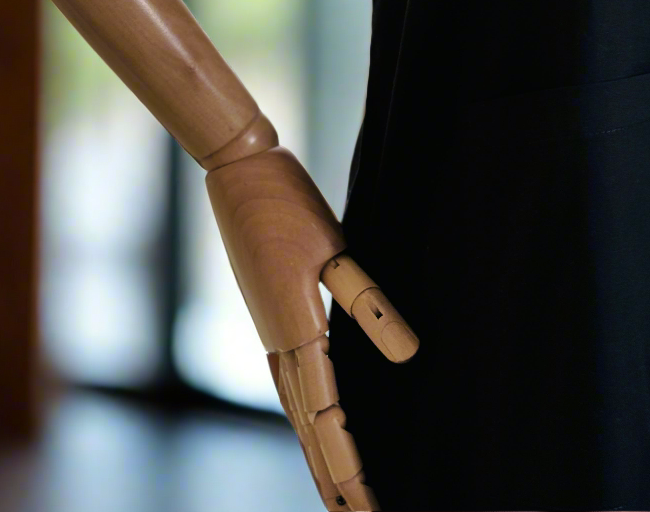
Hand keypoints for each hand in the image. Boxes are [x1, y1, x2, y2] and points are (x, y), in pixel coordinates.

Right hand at [206, 145, 418, 510]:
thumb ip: (369, 305)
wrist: (239, 172)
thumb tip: (410, 355)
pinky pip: (287, 384)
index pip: (329, 422)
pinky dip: (302, 416)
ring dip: (316, 454)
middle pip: (310, 430)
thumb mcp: (334, 250)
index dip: (350, 471)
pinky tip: (309, 420)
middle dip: (333, 479)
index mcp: (298, 335)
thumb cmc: (288, 206)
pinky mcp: (269, 318)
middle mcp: (280, 346)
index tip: (366, 511)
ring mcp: (270, 334)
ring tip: (334, 492)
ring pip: (296, 412)